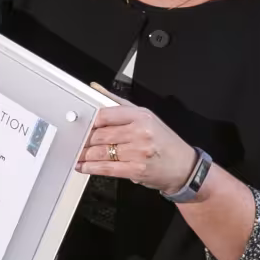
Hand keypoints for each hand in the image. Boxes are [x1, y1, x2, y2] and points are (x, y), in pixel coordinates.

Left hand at [77, 84, 196, 192]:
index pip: (105, 114)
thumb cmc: (165, 141)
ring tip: (76, 154)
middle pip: (101, 134)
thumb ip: (118, 103)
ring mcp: (138, 152)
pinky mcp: (136, 169)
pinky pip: (107, 168)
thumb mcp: (146, 116)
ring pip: (101, 152)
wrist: (185, 167)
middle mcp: (140, 132)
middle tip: (74, 141)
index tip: (80, 125)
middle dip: (84, 140)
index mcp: (141, 116)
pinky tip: (83, 166)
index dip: (89, 121)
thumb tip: (96, 89)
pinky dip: (91, 168)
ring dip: (84, 155)